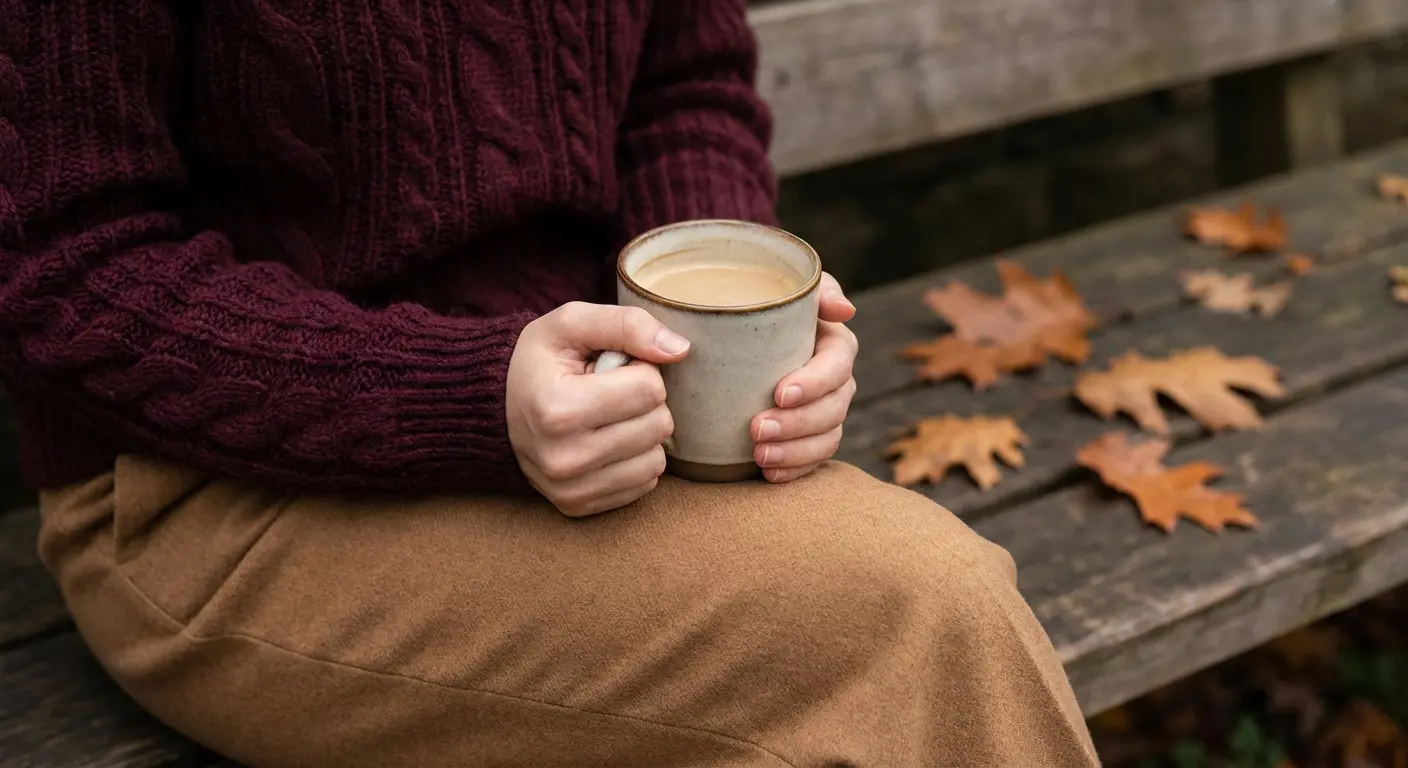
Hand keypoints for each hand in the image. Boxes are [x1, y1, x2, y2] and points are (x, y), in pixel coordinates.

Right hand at [506, 302, 689, 515]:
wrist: (495, 410)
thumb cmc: (539, 362)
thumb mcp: (572, 323)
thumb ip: (627, 324)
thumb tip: (680, 349)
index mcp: (559, 409)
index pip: (650, 389)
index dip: (639, 370)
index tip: (612, 370)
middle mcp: (563, 458)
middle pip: (658, 425)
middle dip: (645, 402)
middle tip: (611, 394)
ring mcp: (570, 488)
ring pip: (657, 460)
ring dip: (643, 433)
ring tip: (610, 418)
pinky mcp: (578, 506)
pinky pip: (644, 485)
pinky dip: (634, 460)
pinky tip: (608, 443)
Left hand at [750, 272, 857, 482]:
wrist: (706, 331)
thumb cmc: (737, 299)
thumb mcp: (764, 281)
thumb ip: (811, 287)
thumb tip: (844, 310)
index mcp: (828, 336)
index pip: (838, 360)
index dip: (814, 381)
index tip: (779, 393)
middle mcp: (831, 374)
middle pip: (834, 405)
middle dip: (799, 424)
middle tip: (757, 430)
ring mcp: (821, 407)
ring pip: (827, 436)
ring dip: (796, 451)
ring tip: (759, 457)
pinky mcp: (804, 434)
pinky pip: (813, 458)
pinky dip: (794, 469)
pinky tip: (768, 473)